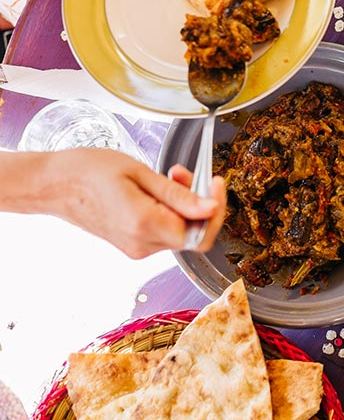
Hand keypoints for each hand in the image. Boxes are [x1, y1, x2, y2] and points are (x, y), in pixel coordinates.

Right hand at [50, 149, 225, 257]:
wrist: (53, 184)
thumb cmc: (88, 171)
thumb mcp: (139, 173)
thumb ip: (178, 195)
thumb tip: (210, 208)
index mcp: (144, 225)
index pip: (200, 233)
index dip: (215, 209)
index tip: (215, 183)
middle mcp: (142, 244)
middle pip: (194, 233)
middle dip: (201, 203)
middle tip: (188, 174)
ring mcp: (137, 248)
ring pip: (181, 232)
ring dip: (185, 204)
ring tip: (170, 175)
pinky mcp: (134, 244)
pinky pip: (165, 231)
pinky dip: (171, 211)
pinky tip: (159, 189)